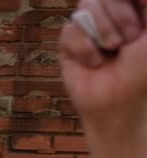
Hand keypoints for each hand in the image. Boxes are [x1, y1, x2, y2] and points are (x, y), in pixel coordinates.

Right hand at [59, 0, 146, 157]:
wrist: (119, 100)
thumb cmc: (142, 70)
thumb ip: (146, 5)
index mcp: (131, 9)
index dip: (127, 4)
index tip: (137, 27)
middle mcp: (108, 14)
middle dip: (120, 18)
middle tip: (127, 43)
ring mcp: (86, 28)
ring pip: (86, 6)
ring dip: (103, 32)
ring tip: (111, 51)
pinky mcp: (67, 45)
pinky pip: (70, 30)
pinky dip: (84, 48)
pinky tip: (94, 62)